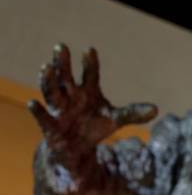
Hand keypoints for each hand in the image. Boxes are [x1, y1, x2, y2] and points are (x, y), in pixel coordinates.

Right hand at [28, 44, 157, 150]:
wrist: (77, 148)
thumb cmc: (95, 127)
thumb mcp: (115, 119)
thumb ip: (133, 113)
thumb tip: (156, 110)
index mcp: (88, 91)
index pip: (90, 74)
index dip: (90, 63)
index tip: (89, 50)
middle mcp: (71, 96)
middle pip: (66, 77)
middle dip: (63, 63)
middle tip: (61, 47)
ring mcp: (60, 110)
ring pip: (52, 92)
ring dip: (48, 80)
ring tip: (46, 67)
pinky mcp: (51, 126)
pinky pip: (43, 117)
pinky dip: (38, 110)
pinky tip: (32, 103)